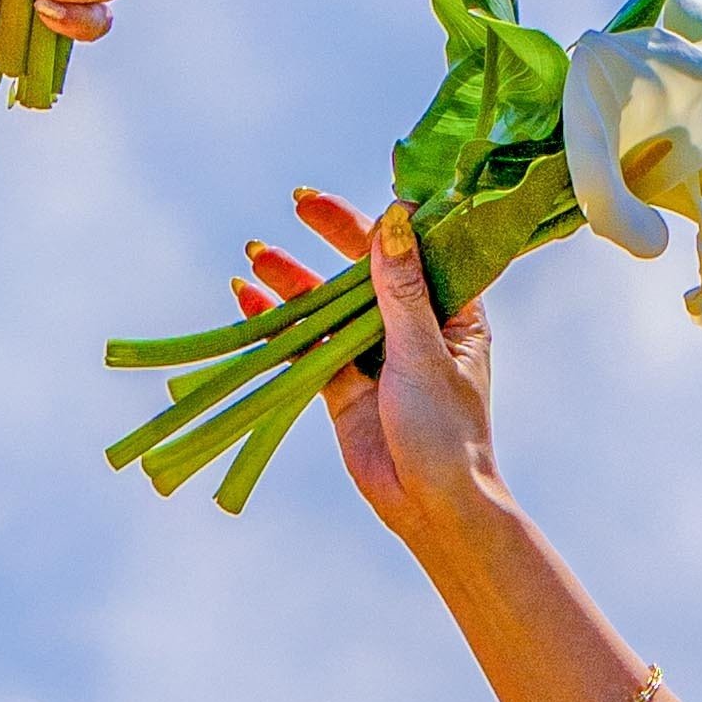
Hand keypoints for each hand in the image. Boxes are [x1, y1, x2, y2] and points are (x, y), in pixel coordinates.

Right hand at [238, 180, 496, 535]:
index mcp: (452, 312)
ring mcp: (375, 356)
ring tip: (257, 254)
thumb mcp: (422, 353)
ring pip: (331, 305)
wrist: (431, 506)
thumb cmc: (446, 431)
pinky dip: (280, 324)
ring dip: (296, 280)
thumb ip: (399, 290)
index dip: (382, 219)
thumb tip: (391, 221)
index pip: (414, 250)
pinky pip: (307, 346)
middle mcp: (413, 327)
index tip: (358, 194)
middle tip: (298, 204)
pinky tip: (249, 299)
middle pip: (366, 270)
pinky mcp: (342, 387)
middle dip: (333, 237)